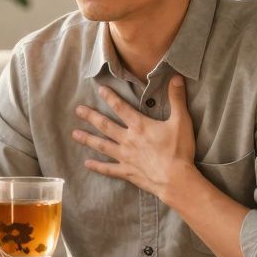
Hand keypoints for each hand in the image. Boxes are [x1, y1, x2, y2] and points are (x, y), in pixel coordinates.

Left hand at [73, 76, 196, 197]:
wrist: (176, 179)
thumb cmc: (179, 150)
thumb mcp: (181, 121)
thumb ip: (177, 99)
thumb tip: (176, 77)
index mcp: (139, 126)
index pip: (121, 108)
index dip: (110, 97)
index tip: (99, 90)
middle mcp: (128, 140)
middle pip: (105, 125)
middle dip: (91, 117)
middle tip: (78, 110)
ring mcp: (125, 157)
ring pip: (102, 146)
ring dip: (88, 139)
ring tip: (74, 134)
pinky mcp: (127, 172)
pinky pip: (108, 169)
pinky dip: (97, 166)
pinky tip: (87, 164)